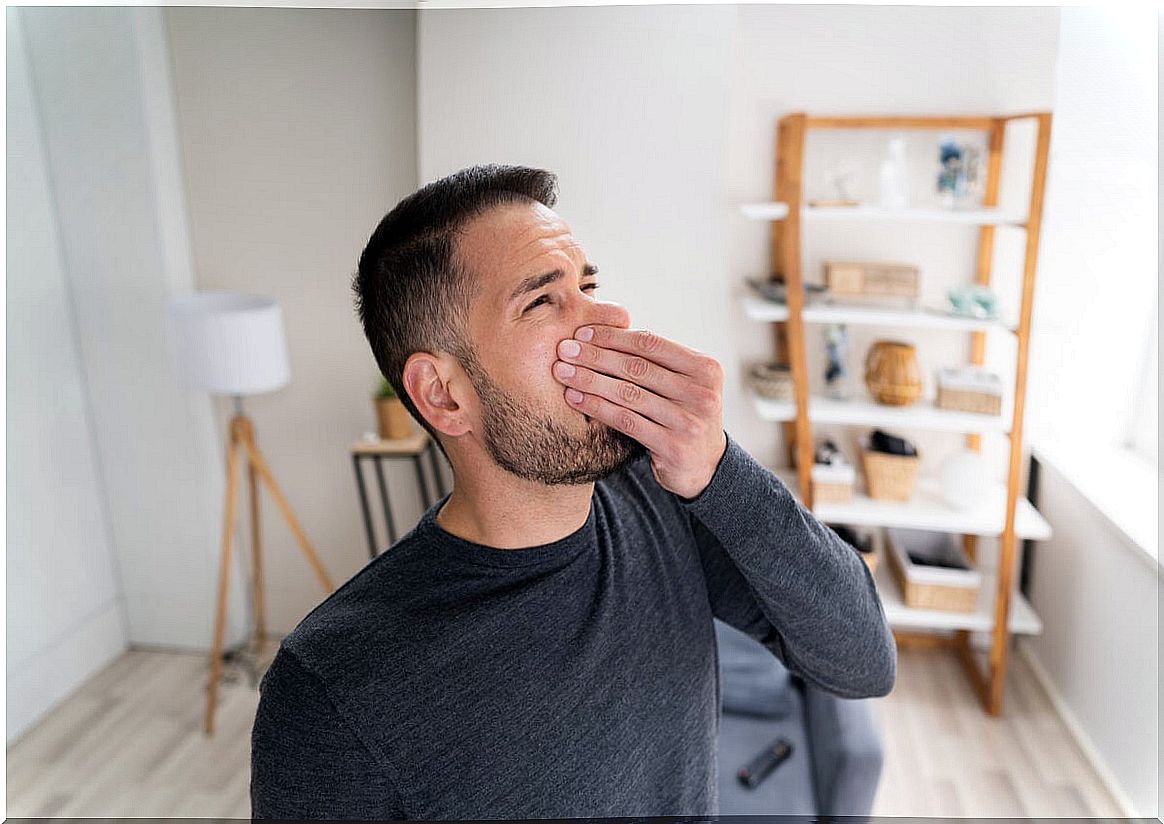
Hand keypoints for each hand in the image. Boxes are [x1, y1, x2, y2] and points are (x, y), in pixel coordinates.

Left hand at [553, 324, 727, 499]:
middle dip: (595, 356)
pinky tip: (574, 398)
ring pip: (628, 393)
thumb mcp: (682, 383)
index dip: (613, 337)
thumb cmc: (683, 414)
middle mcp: (701, 393)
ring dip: (590, 380)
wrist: (705, 465)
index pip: (651, 344)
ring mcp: (689, 421)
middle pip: (637, 367)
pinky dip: (596, 407)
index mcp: (705, 368)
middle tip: (564, 350)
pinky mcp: (672, 446)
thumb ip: (657, 360)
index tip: (582, 333)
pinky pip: (625, 420)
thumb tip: (604, 329)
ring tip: (562, 372)